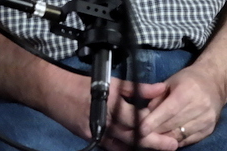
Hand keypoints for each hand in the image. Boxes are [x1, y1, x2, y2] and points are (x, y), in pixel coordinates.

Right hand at [41, 75, 176, 150]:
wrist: (54, 91)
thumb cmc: (82, 84)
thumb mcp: (113, 81)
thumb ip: (138, 88)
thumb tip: (161, 88)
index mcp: (111, 106)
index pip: (136, 119)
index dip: (153, 124)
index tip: (169, 127)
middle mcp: (104, 123)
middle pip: (133, 137)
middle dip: (153, 142)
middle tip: (172, 145)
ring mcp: (97, 133)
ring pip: (124, 145)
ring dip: (141, 146)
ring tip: (158, 148)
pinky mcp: (91, 138)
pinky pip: (111, 147)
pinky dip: (124, 148)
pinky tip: (136, 148)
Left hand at [134, 64, 226, 147]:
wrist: (215, 83)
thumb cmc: (189, 80)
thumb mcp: (171, 82)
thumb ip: (157, 97)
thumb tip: (144, 115)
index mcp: (188, 91)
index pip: (169, 110)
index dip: (154, 121)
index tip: (140, 129)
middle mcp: (200, 106)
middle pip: (172, 125)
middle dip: (155, 131)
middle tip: (142, 133)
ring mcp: (206, 120)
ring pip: (179, 135)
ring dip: (164, 138)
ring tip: (153, 136)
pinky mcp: (209, 129)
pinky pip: (188, 140)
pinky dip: (175, 140)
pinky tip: (167, 137)